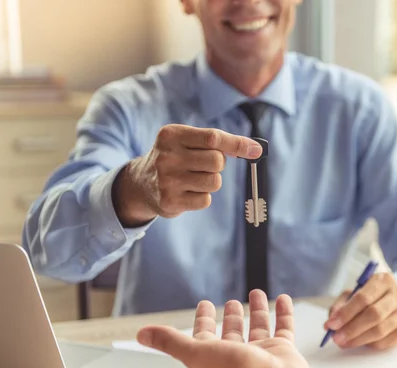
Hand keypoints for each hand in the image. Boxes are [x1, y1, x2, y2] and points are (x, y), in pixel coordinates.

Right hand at [113, 124, 262, 226]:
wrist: (140, 184)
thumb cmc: (175, 157)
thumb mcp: (188, 141)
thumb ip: (219, 142)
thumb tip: (255, 149)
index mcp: (172, 135)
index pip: (213, 138)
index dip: (237, 144)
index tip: (256, 150)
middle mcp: (167, 157)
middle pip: (217, 161)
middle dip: (219, 164)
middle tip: (206, 165)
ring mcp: (167, 180)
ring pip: (214, 182)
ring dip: (212, 181)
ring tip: (195, 178)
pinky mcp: (170, 202)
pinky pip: (205, 200)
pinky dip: (202, 196)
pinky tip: (187, 191)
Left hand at [137, 290, 312, 367]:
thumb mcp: (196, 352)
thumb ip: (170, 341)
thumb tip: (142, 334)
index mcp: (217, 356)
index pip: (206, 335)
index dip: (204, 319)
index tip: (204, 305)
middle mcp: (239, 355)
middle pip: (233, 332)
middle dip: (232, 316)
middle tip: (230, 302)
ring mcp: (263, 352)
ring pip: (259, 327)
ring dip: (257, 310)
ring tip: (256, 294)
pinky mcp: (284, 350)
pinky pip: (284, 327)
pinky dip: (284, 313)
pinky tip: (283, 299)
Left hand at [324, 272, 396, 349]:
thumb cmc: (371, 296)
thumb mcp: (354, 293)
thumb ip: (341, 305)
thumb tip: (331, 325)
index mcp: (384, 280)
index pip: (364, 298)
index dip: (346, 313)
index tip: (331, 325)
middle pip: (374, 314)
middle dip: (352, 329)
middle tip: (336, 338)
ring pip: (380, 330)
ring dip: (358, 339)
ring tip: (343, 342)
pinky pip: (385, 342)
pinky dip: (369, 344)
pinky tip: (359, 342)